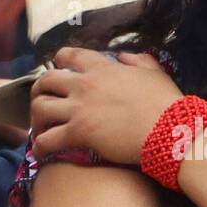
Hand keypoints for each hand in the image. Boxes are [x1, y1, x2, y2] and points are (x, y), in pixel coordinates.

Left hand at [31, 48, 181, 163]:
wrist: (170, 129)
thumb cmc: (165, 102)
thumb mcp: (153, 72)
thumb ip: (137, 60)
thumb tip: (125, 57)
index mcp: (101, 68)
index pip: (68, 55)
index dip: (58, 63)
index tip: (57, 71)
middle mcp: (84, 84)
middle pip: (45, 81)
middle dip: (39, 91)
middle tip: (43, 103)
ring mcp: (79, 109)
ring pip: (40, 108)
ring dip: (36, 119)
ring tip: (41, 128)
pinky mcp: (79, 133)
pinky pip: (47, 139)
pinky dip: (40, 146)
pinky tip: (41, 152)